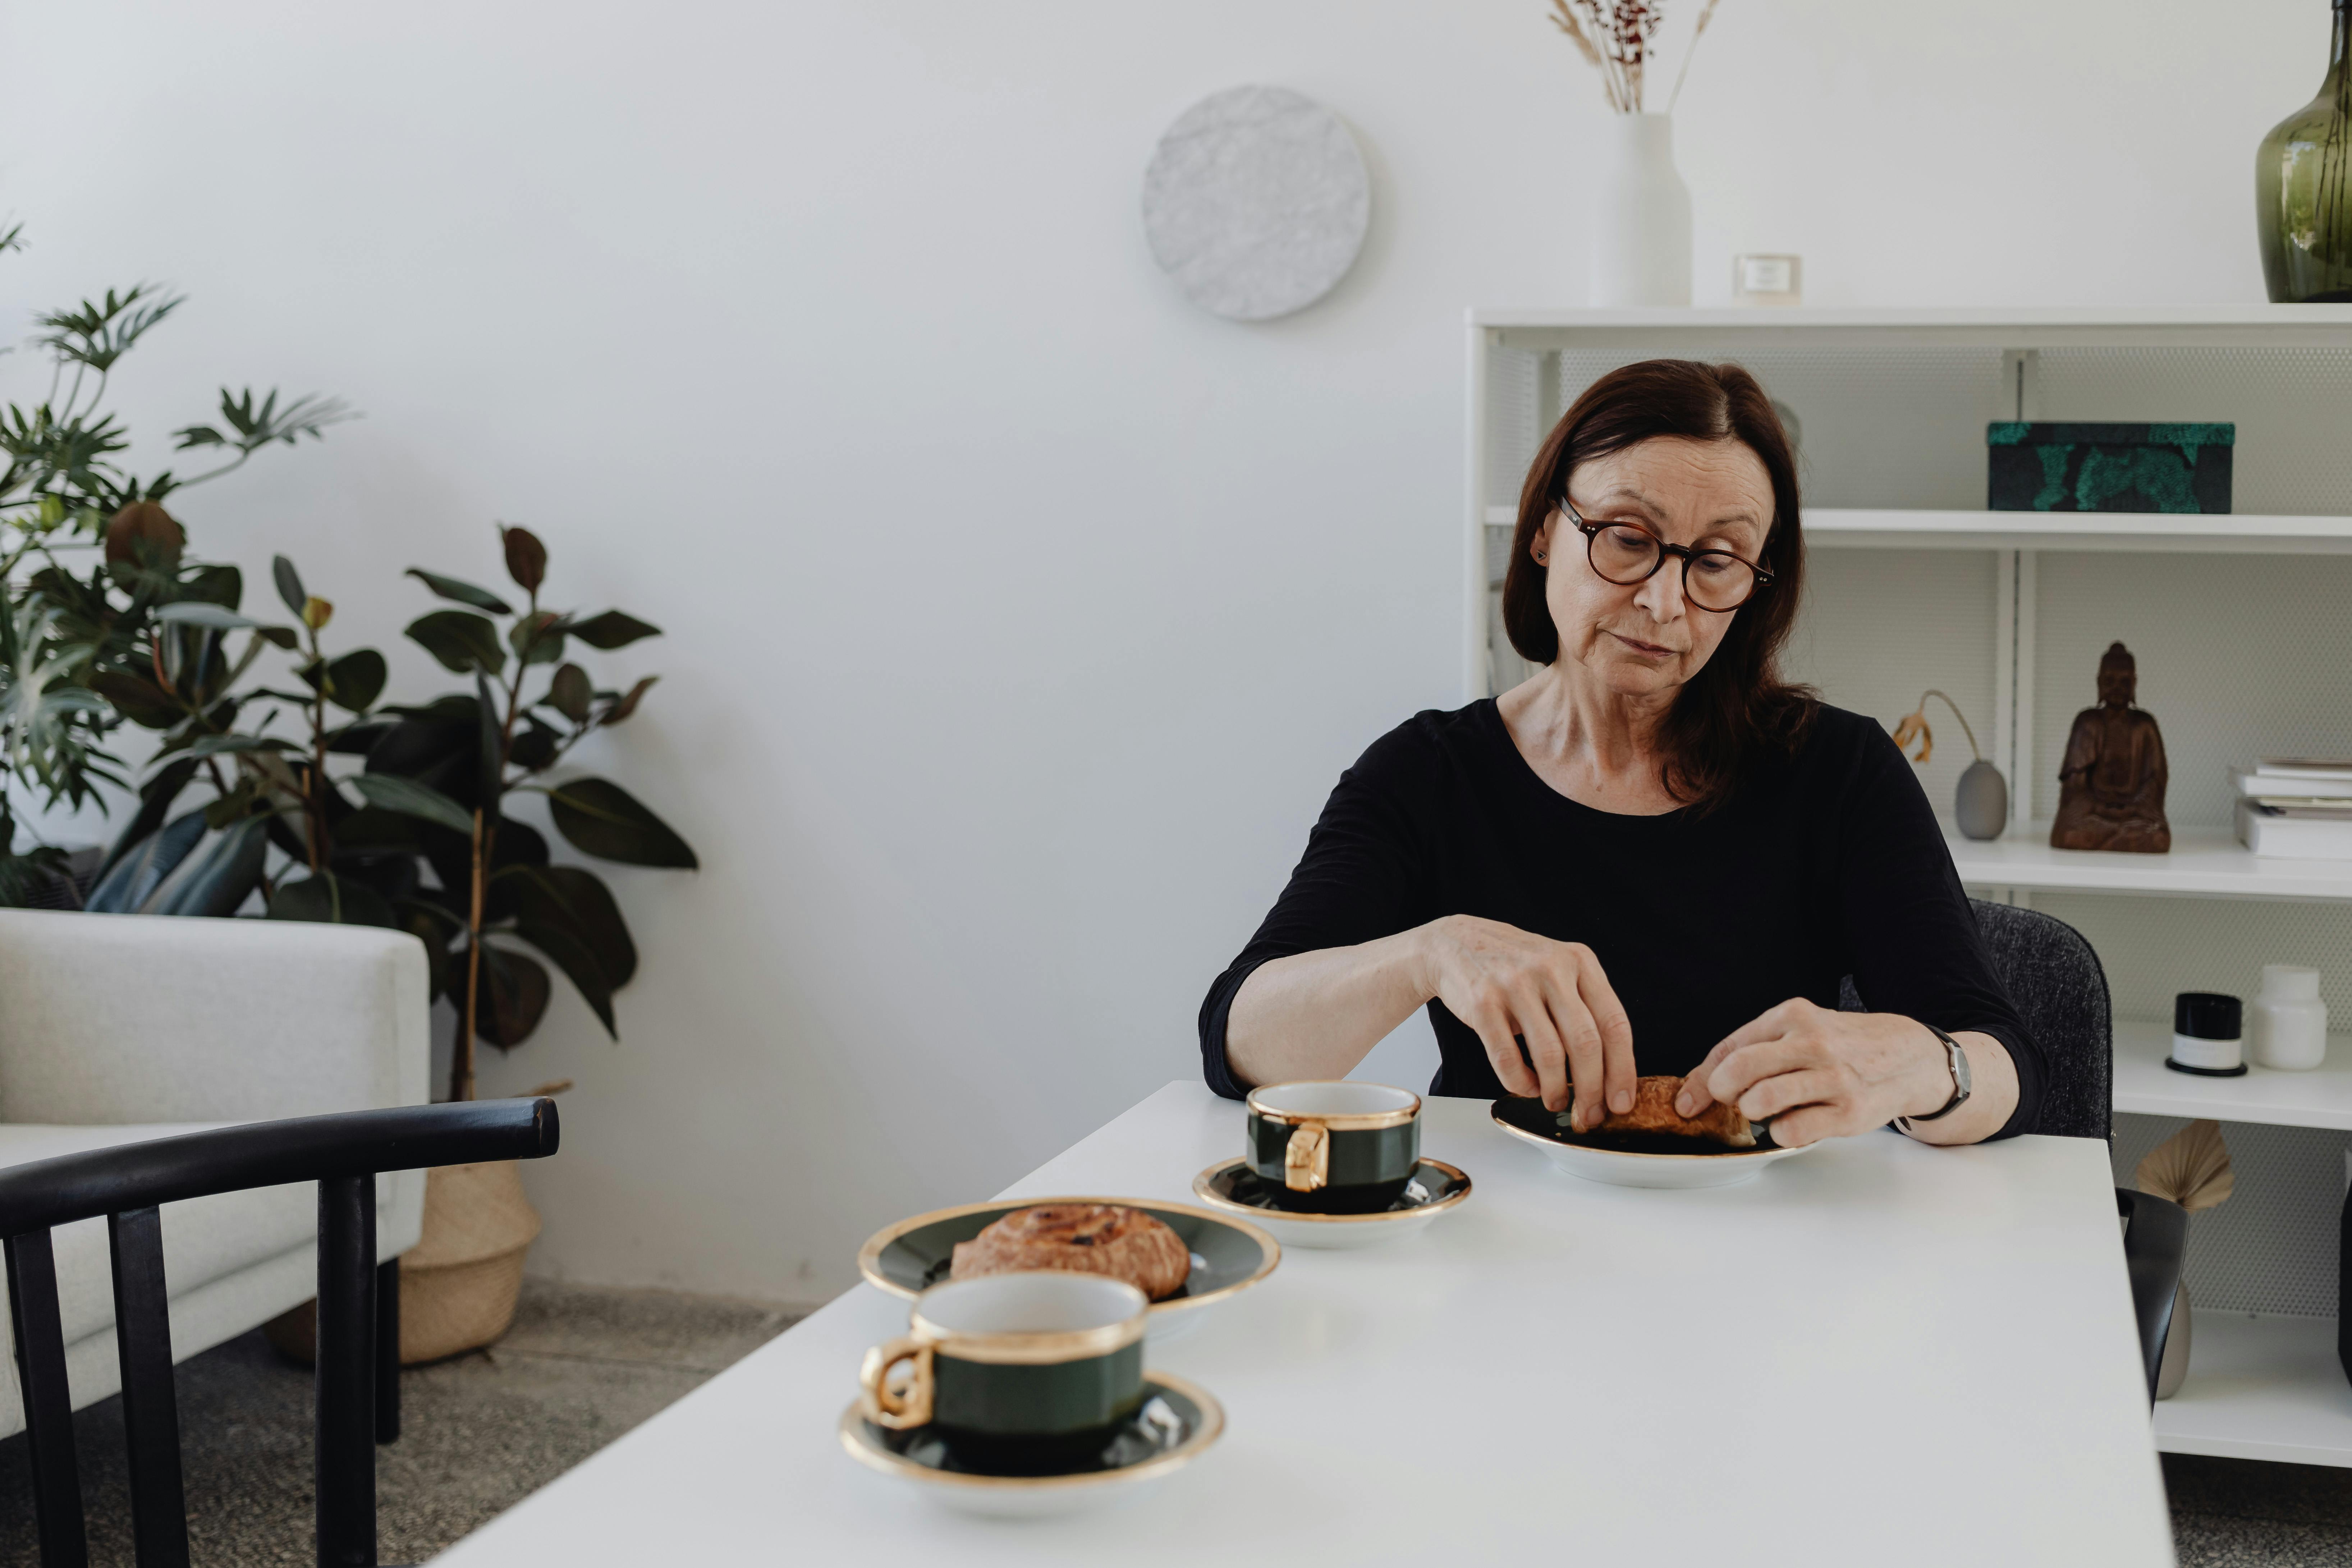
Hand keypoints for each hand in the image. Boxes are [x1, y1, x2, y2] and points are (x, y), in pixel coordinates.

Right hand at [1412, 915, 1634, 1128]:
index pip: (1614, 1024)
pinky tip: (1527, 1086)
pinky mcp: (1483, 1001)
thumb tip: (1610, 1073)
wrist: (1456, 943)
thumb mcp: (1559, 970)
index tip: (1621, 1101)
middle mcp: (1551, 969)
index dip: (1622, 1070)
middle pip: (1586, 1043)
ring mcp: (1515, 984)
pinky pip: (1507, 1058)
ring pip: (1549, 1054)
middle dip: (1591, 1090)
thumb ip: (1586, 1008)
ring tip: (1555, 1102)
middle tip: (1590, 1114)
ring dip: (1555, 1090)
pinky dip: (1520, 1082)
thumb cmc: (1515, 967)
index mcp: (1580, 962)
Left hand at [1674, 1000, 1951, 1147]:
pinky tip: (1793, 1123)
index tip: (1687, 1102)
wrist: (1909, 1057)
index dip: (1702, 1079)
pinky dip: (1780, 1132)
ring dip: (1752, 1112)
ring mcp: (1831, 1077)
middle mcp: (1811, 1042)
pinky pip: (1790, 1130)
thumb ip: (1756, 1048)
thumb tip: (1699, 1085)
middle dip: (1722, 1093)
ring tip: (1765, 1110)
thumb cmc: (1844, 1047)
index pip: (1730, 1048)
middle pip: (1739, 1069)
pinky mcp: (1847, 1112)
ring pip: (1761, 1100)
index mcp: (1792, 1015)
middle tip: (1730, 1102)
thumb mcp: (1801, 1030)